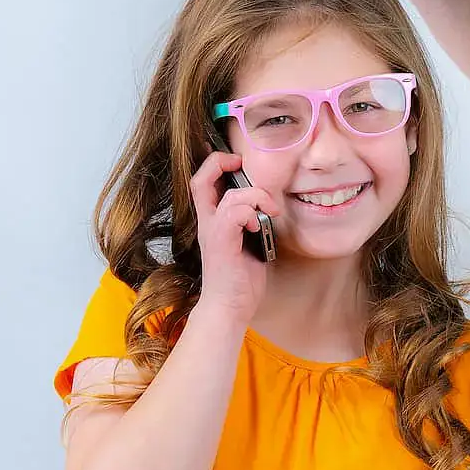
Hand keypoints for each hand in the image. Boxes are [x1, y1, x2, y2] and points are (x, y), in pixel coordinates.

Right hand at [189, 151, 276, 321]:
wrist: (230, 307)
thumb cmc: (240, 279)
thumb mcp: (248, 241)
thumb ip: (251, 220)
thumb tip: (269, 203)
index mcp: (213, 220)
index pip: (202, 181)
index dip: (216, 163)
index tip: (238, 163)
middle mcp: (208, 222)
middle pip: (199, 179)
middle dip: (220, 162)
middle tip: (241, 165)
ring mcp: (213, 232)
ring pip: (232, 195)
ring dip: (257, 197)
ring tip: (270, 212)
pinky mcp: (222, 241)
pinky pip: (235, 212)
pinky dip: (252, 213)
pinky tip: (258, 227)